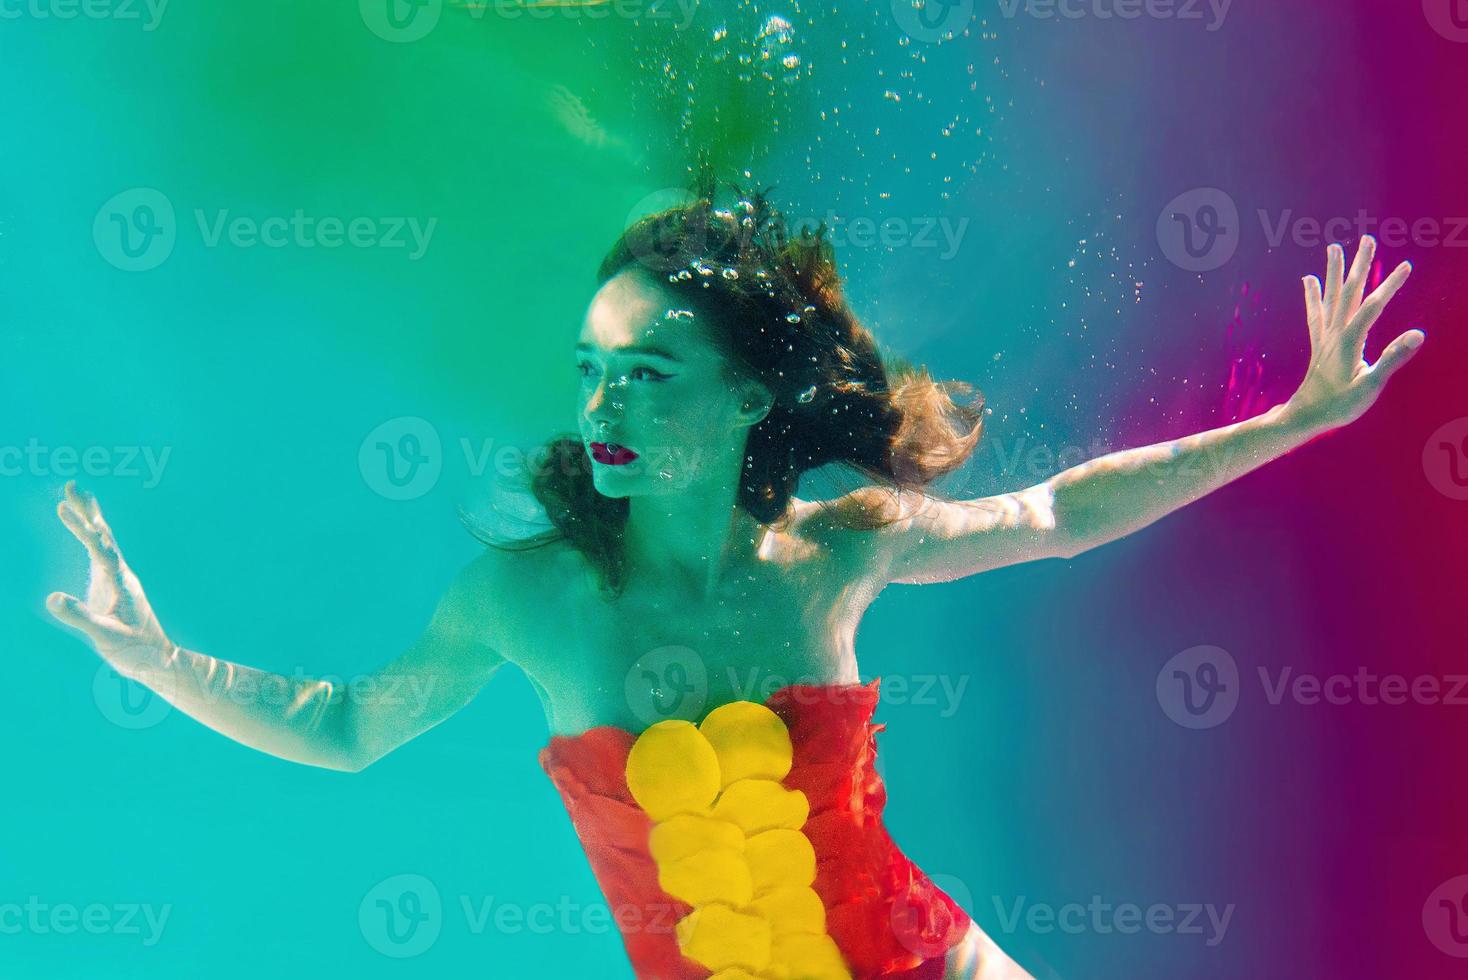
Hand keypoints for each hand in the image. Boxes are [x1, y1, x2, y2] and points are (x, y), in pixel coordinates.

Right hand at [47, 480, 172, 674]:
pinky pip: (101, 553)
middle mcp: (121, 574)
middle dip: (87, 510)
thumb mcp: (105, 637)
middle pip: (104, 535)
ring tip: (77, 494)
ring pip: (104, 541)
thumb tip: (52, 598)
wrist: (157, 660)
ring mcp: (117, 577)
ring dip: (90, 517)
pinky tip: (88, 528)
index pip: (99, 548)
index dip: (81, 528)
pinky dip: (92, 536)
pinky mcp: (112, 584)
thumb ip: (80, 617)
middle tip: (72, 485)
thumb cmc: (135, 651)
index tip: (62, 508)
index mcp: (121, 582)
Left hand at [1284, 235, 1423, 432]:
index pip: (1372, 306)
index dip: (1390, 286)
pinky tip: (1309, 279)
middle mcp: (1335, 333)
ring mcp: (1325, 337)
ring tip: (1334, 247)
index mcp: (1349, 341)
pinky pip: (1315, 313)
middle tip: (1366, 239)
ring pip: (1331, 297)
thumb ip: (1393, 359)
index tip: (1407, 265)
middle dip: (1359, 265)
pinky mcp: (1319, 344)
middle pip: (1348, 292)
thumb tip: (1418, 334)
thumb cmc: (1339, 406)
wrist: (1305, 417)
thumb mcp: (1371, 386)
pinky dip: (1313, 295)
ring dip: (1334, 272)